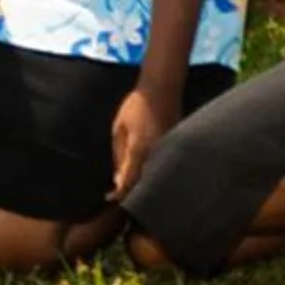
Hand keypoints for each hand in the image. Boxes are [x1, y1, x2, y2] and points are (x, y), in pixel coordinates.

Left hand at [106, 86, 178, 200]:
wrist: (162, 88)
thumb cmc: (136, 106)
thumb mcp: (119, 129)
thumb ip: (119, 155)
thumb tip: (118, 178)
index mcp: (139, 148)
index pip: (129, 180)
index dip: (119, 193)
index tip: (109, 196)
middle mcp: (156, 152)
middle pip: (143, 183)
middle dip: (130, 192)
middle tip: (117, 195)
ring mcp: (168, 150)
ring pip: (155, 176)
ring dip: (142, 183)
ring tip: (130, 185)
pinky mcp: (175, 146)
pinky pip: (163, 166)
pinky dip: (153, 172)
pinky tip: (145, 172)